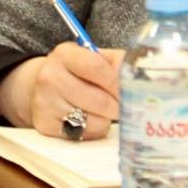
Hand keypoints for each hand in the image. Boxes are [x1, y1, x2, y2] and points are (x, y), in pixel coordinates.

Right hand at [0, 43, 125, 139]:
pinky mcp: (45, 125)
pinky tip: (87, 119)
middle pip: (100, 100)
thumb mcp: (94, 57)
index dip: (119, 83)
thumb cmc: (77, 73)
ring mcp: (45, 102)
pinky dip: (94, 129)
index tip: (130, 90)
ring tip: (100, 110)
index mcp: (64, 54)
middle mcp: (50, 77)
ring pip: (95, 120)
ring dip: (106, 118)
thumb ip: (119, 63)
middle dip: (117, 105)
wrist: (43, 88)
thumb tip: (144, 77)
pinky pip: (85, 134)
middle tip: (119, 103)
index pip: (98, 68)